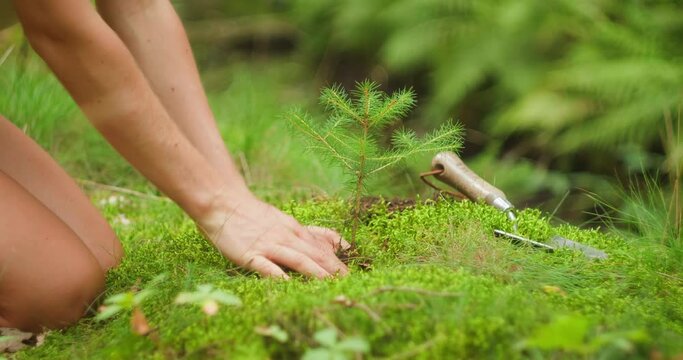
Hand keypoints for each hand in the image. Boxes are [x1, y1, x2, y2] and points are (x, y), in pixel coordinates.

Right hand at [198, 192, 349, 278]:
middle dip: (333, 270)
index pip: (322, 247)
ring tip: (330, 284)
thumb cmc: (255, 214)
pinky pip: (266, 266)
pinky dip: (278, 274)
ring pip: (296, 259)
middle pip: (314, 254)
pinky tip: (288, 284)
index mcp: (295, 230)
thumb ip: (313, 233)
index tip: (354, 275)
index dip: (338, 261)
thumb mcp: (288, 220)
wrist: (224, 203)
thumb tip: (341, 243)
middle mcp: (286, 237)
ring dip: (315, 272)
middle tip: (349, 283)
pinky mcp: (250, 254)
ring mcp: (268, 245)